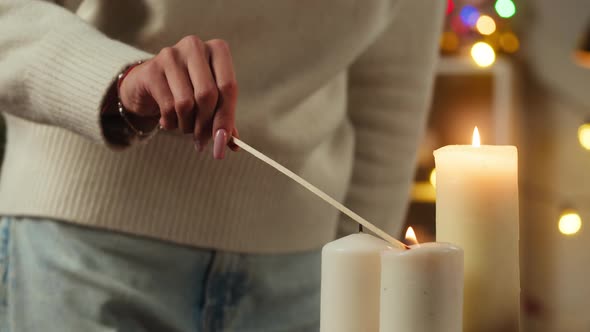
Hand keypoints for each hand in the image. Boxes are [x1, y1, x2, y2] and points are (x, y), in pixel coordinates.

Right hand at [119, 35, 238, 158]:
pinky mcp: (152, 69)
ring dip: (187, 125)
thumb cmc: (186, 91)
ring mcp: (171, 55)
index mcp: (218, 50)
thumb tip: (233, 145)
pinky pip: (167, 106)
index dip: (226, 117)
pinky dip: (171, 122)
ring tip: (185, 127)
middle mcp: (196, 46)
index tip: (222, 141)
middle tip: (202, 140)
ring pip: (186, 102)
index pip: (228, 87)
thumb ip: (224, 120)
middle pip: (208, 95)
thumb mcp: (210, 103)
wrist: (148, 86)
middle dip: (206, 124)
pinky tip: (168, 121)